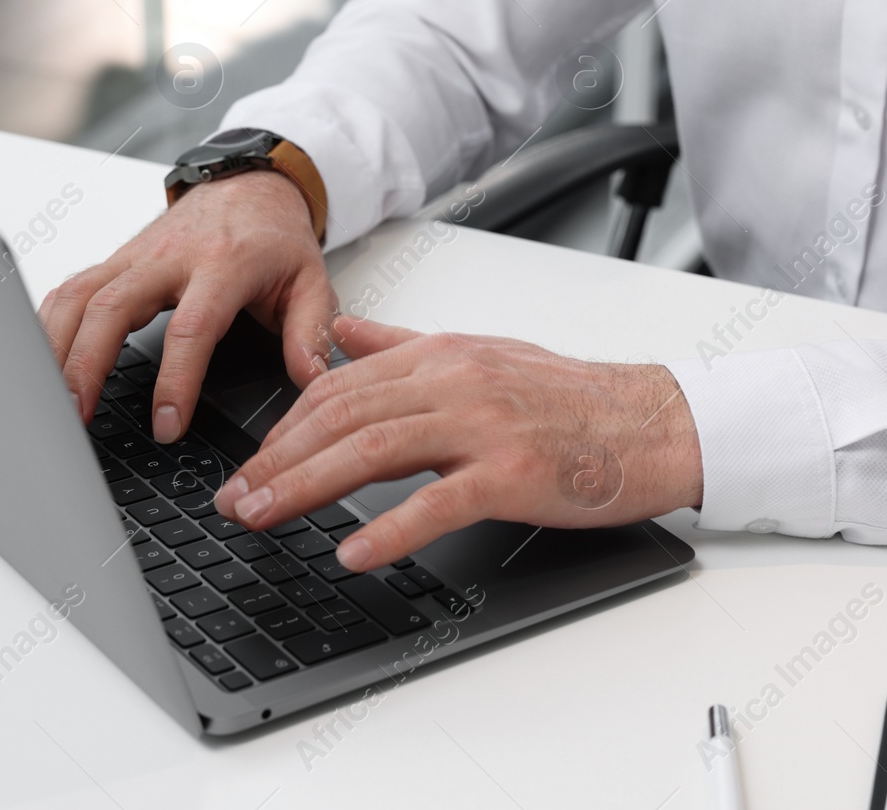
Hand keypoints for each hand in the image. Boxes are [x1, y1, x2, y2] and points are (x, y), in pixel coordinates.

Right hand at [38, 170, 334, 439]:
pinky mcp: (115, 260)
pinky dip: (48, 325)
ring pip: (79, 296)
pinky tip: (41, 361)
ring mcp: (135, 257)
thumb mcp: (312, 281)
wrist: (251, 186)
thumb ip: (311, 332)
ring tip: (49, 401)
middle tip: (77, 417)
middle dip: (87, 364)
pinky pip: (71, 290)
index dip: (175, 380)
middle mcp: (169, 258)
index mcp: (223, 265)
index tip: (167, 424)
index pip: (191, 328)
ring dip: (56, 347)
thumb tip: (312, 382)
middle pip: (112, 308)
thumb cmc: (276, 239)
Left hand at [214, 315, 702, 570]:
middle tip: (234, 498)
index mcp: (442, 355)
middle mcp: (455, 383)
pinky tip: (353, 552)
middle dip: (277, 459)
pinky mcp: (513, 473)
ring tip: (264, 516)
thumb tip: (341, 335)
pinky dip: (389, 529)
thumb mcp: (479, 354)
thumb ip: (402, 347)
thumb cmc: (570, 397)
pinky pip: (438, 502)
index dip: (284, 426)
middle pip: (343, 417)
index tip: (250, 462)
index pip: (339, 386)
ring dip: (306, 487)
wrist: (652, 422)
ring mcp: (483, 427)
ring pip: (374, 450)